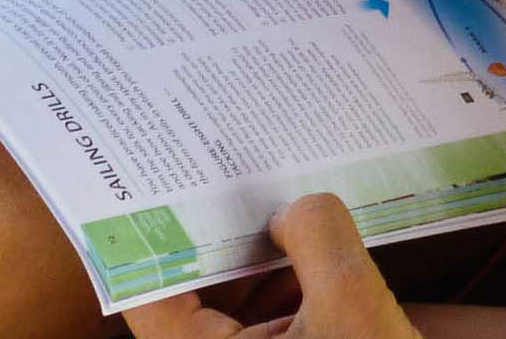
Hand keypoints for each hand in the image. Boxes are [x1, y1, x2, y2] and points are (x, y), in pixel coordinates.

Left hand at [123, 194, 423, 338]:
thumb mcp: (355, 307)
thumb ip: (319, 238)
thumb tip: (293, 212)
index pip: (150, 290)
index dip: (159, 230)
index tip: (171, 185)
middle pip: (186, 295)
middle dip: (215, 238)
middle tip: (230, 182)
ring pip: (220, 312)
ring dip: (248, 265)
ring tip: (275, 214)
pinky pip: (252, 331)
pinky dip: (273, 296)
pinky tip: (303, 259)